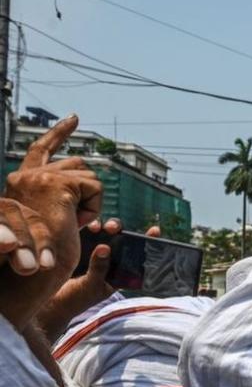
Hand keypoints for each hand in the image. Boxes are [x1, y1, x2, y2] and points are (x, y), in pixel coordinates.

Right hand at [4, 115, 101, 277]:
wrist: (34, 268)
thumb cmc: (44, 251)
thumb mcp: (51, 217)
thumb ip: (62, 195)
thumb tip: (84, 176)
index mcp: (21, 182)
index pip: (41, 150)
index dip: (58, 133)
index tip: (74, 118)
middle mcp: (25, 175)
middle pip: (75, 162)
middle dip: (82, 179)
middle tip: (75, 179)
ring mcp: (40, 177)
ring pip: (88, 177)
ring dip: (89, 202)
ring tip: (71, 223)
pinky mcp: (57, 184)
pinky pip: (95, 188)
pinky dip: (94, 207)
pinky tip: (77, 222)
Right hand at [34, 219, 160, 341]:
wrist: (50, 303)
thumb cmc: (76, 299)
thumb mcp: (91, 285)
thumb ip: (99, 268)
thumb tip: (105, 248)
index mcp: (118, 272)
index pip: (135, 256)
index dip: (146, 243)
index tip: (154, 230)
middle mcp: (108, 260)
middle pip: (119, 240)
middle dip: (121, 231)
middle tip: (115, 228)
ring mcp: (93, 252)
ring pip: (103, 234)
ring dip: (104, 227)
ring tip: (101, 227)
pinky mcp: (77, 247)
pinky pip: (85, 233)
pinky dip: (88, 228)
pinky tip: (88, 226)